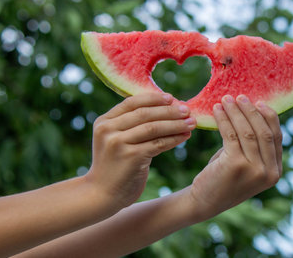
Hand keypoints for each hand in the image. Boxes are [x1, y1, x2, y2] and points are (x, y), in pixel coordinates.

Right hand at [86, 93, 195, 208]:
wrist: (101, 195)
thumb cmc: (114, 166)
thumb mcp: (115, 141)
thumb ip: (130, 125)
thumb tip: (165, 108)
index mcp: (104, 122)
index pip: (132, 102)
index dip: (153, 98)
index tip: (171, 98)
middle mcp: (109, 130)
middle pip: (145, 113)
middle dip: (169, 111)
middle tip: (187, 110)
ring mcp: (119, 143)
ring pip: (153, 127)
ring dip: (175, 124)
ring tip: (191, 123)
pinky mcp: (131, 157)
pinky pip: (158, 144)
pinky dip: (174, 139)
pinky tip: (185, 137)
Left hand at [189, 94, 282, 219]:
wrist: (204, 201)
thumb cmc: (224, 177)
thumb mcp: (246, 162)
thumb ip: (254, 143)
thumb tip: (253, 109)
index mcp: (276, 172)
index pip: (276, 137)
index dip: (268, 116)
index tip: (257, 102)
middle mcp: (269, 172)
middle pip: (264, 132)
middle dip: (251, 111)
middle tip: (239, 97)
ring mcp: (254, 170)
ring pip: (247, 131)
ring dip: (235, 112)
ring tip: (225, 100)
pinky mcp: (235, 165)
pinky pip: (231, 135)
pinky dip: (223, 119)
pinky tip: (216, 110)